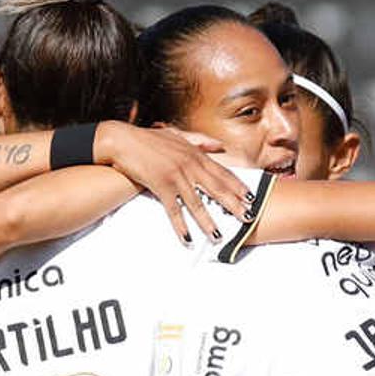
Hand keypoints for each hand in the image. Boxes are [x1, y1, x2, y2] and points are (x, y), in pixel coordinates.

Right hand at [95, 122, 248, 243]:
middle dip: (234, 205)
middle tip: (248, 219)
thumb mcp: (178, 136)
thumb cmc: (149, 139)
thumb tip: (219, 146)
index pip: (222, 172)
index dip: (238, 186)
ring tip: (219, 236)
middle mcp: (190, 165)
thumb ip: (200, 141)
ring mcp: (176, 176)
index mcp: (195, 154)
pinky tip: (188, 239)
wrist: (122, 140)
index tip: (252, 198)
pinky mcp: (161, 186)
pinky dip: (181, 226)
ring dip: (208, 222)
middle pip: (217, 189)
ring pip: (197, 203)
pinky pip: (174, 211)